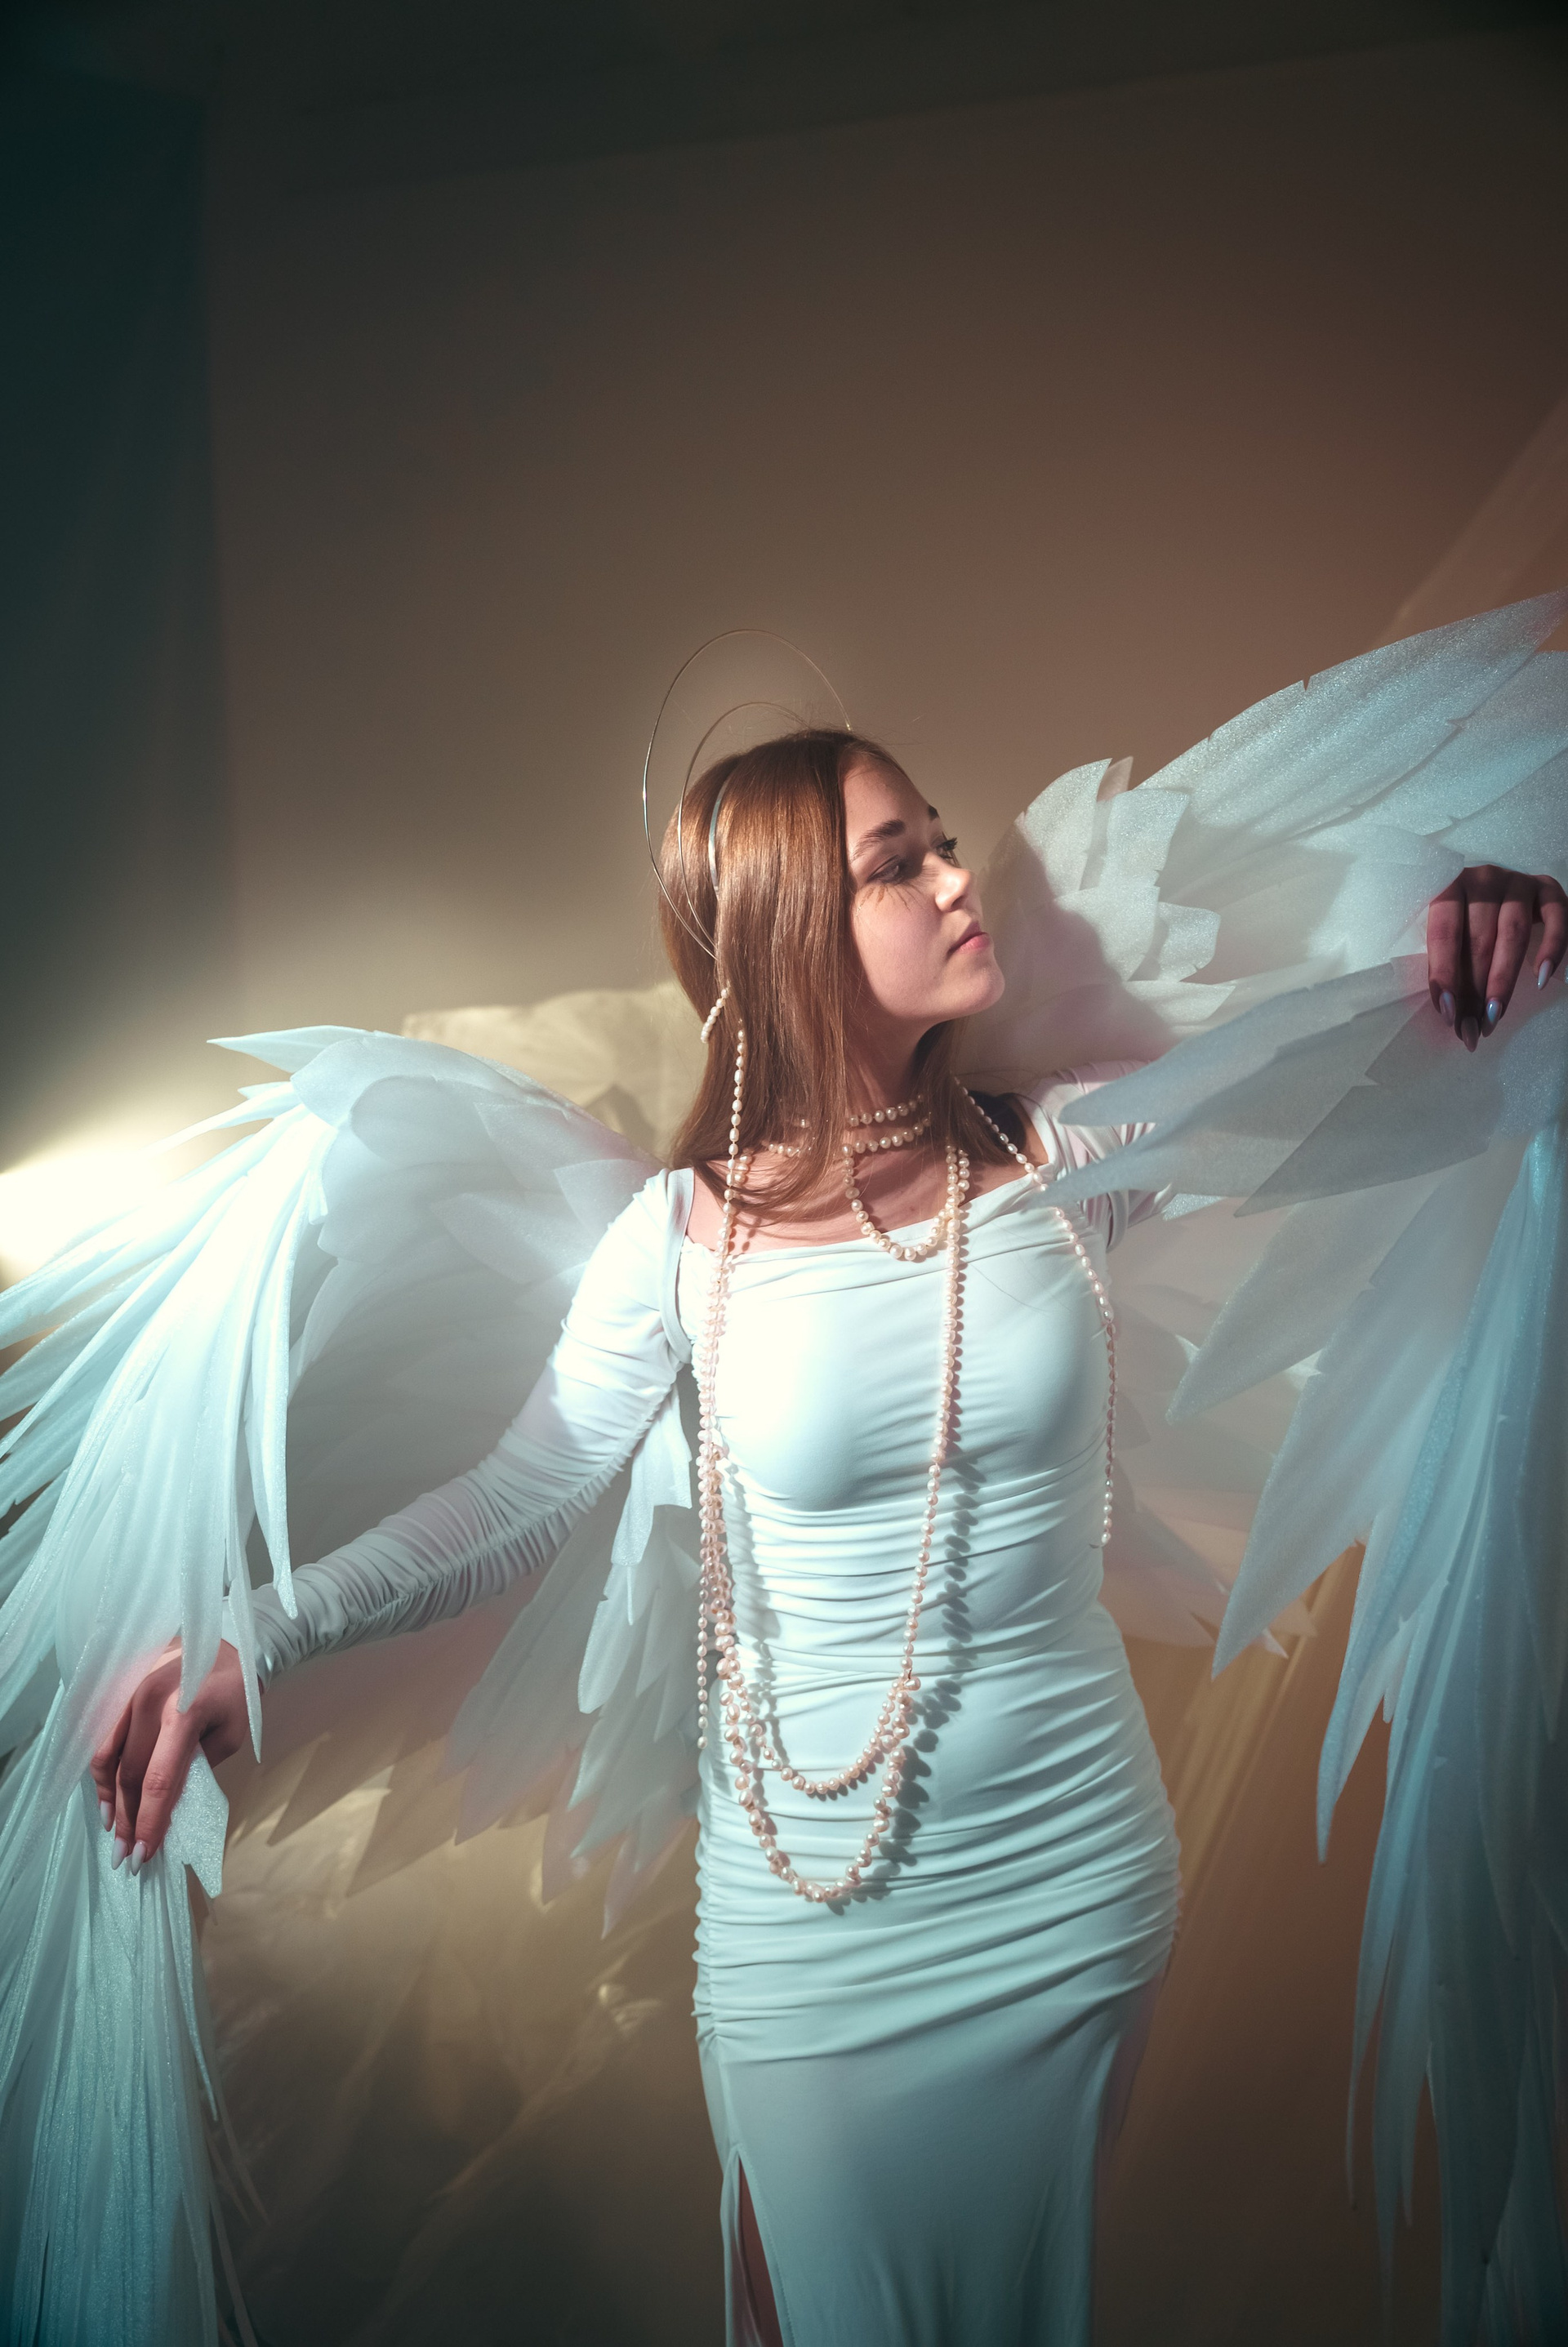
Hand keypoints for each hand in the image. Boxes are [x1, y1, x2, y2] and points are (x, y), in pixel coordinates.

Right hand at [89, 1641, 248, 1873]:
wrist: (227, 1641)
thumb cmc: (235, 1692)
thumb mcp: (230, 1734)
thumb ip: (198, 1767)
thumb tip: (168, 1805)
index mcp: (183, 1713)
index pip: (160, 1780)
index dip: (150, 1821)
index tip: (145, 1854)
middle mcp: (148, 1702)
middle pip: (129, 1774)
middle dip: (127, 1820)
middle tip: (125, 1856)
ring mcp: (129, 1693)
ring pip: (107, 1758)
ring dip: (107, 1799)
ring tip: (113, 1830)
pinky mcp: (121, 1691)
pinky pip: (104, 1738)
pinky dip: (102, 1771)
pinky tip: (106, 1795)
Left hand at [1426, 866, 1566, 1050]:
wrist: (1501, 892)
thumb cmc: (1468, 921)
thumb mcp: (1453, 937)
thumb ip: (1452, 967)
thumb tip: (1454, 1018)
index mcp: (1448, 887)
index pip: (1444, 932)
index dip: (1444, 973)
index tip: (1447, 1011)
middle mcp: (1483, 879)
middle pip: (1478, 939)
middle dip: (1474, 990)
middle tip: (1471, 1028)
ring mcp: (1517, 882)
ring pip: (1512, 933)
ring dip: (1503, 978)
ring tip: (1495, 1014)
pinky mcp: (1548, 889)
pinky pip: (1555, 918)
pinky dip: (1551, 948)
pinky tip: (1540, 979)